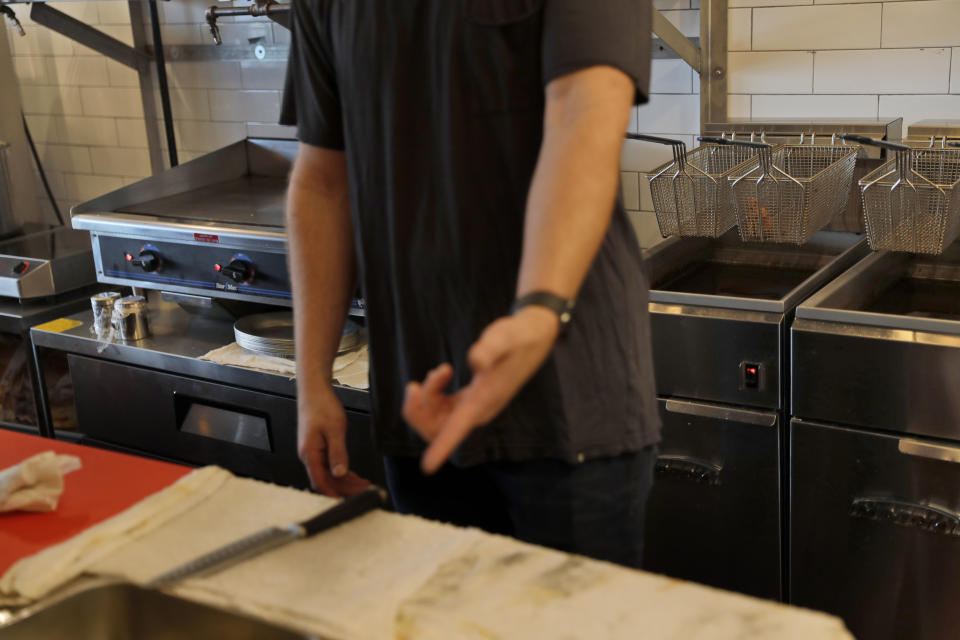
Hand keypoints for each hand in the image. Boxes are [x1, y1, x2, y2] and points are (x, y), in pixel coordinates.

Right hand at [297, 387, 370, 496]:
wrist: (314, 391)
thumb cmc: (323, 407)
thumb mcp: (335, 430)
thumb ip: (338, 453)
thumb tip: (340, 474)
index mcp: (309, 454)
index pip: (321, 482)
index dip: (335, 493)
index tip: (349, 501)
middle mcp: (308, 456)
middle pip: (326, 480)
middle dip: (345, 487)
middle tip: (365, 489)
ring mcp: (312, 452)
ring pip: (328, 474)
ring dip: (345, 480)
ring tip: (364, 483)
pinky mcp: (317, 447)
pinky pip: (328, 465)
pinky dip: (341, 471)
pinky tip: (353, 473)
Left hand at [403, 306, 559, 473]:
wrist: (531, 338)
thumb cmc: (517, 337)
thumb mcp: (505, 336)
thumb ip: (491, 348)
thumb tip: (475, 360)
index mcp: (485, 400)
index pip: (460, 428)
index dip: (443, 447)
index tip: (427, 467)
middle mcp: (478, 410)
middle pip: (438, 429)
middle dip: (418, 412)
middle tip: (415, 385)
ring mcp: (473, 408)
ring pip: (436, 421)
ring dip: (424, 401)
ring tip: (437, 372)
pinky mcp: (469, 400)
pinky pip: (441, 410)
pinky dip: (431, 394)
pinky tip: (440, 374)